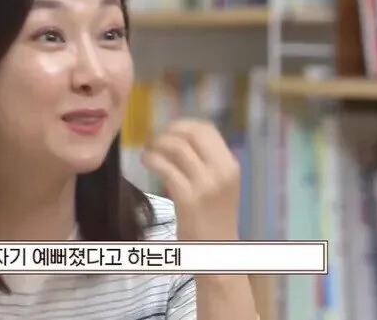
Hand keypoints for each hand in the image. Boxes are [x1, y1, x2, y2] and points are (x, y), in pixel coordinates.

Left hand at [141, 118, 240, 240]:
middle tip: (154, 139)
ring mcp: (206, 185)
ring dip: (157, 144)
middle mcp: (221, 171)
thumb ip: (205, 162)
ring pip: (177, 147)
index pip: (207, 129)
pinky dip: (151, 159)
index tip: (168, 131)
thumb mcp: (219, 185)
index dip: (183, 124)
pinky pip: (165, 167)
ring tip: (147, 151)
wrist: (214, 251)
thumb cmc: (212, 217)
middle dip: (169, 131)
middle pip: (192, 134)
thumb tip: (177, 137)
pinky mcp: (188, 199)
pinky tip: (146, 161)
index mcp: (230, 165)